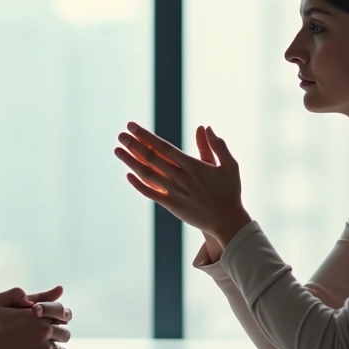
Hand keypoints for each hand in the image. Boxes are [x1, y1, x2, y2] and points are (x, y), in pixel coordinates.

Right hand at [0, 287, 71, 348]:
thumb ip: (16, 294)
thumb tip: (29, 297)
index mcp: (36, 313)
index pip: (60, 312)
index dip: (60, 315)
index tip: (58, 320)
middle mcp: (43, 330)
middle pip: (64, 333)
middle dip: (60, 333)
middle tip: (56, 336)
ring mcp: (42, 348)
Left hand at [114, 123, 251, 245]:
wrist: (227, 221)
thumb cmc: (230, 192)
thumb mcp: (230, 165)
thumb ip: (217, 146)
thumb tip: (205, 127)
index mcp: (192, 165)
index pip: (163, 147)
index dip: (146, 136)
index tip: (133, 127)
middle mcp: (180, 177)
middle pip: (151, 158)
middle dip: (134, 145)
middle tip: (121, 135)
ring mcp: (174, 192)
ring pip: (147, 174)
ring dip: (131, 161)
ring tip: (118, 150)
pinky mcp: (171, 205)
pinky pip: (151, 193)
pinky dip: (138, 184)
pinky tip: (128, 175)